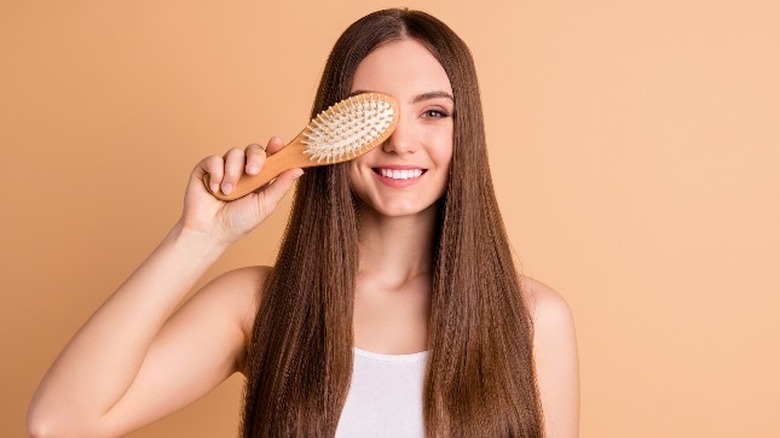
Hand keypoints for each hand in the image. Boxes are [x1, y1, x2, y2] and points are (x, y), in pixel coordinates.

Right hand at [178, 136, 302, 244]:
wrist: (211, 231)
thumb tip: (299, 169)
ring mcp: (224, 168)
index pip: (269, 156)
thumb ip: (281, 186)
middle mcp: (243, 170)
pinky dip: (216, 173)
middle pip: (253, 149)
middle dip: (255, 158)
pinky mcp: (206, 169)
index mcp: (260, 177)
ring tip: (229, 192)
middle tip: (253, 172)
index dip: (274, 147)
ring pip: (234, 153)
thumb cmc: (239, 222)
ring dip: (233, 172)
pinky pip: (213, 159)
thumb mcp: (265, 205)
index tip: (277, 142)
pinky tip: (215, 189)